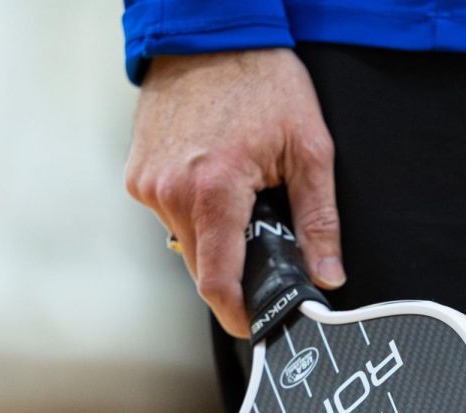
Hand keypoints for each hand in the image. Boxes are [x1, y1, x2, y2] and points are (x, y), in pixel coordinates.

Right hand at [125, 49, 343, 337]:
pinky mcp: (138, 174)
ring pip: (188, 245)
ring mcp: (148, 184)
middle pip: (204, 270)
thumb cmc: (263, 82)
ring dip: (219, 243)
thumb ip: (320, 221)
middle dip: (237, 276)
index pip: (219, 282)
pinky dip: (199, 217)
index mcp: (214, 192)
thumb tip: (328, 276)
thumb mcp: (310, 150)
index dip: (240, 314)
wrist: (210, 32)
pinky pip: (172, 218)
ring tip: (248, 209)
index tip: (257, 328)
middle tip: (271, 260)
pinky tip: (221, 190)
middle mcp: (171, 193)